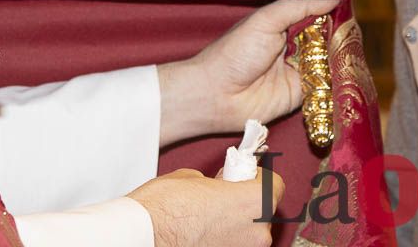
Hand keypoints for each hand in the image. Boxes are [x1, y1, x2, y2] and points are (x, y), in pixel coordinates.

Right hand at [127, 168, 283, 246]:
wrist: (141, 238)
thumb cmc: (163, 210)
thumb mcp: (192, 178)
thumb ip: (216, 184)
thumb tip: (216, 188)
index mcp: (255, 203)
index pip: (276, 186)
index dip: (258, 178)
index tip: (245, 176)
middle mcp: (256, 234)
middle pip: (262, 214)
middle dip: (244, 205)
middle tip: (222, 198)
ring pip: (247, 235)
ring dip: (233, 227)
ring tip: (207, 221)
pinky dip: (221, 242)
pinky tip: (201, 236)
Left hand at [158, 0, 337, 144]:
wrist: (217, 94)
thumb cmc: (235, 52)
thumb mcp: (267, 19)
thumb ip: (299, 7)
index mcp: (283, 23)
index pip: (315, 12)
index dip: (331, 9)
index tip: (349, 4)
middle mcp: (293, 45)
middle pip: (326, 36)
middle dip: (340, 32)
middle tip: (355, 29)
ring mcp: (298, 69)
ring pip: (328, 58)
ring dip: (339, 54)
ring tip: (354, 47)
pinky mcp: (302, 92)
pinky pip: (325, 82)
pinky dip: (336, 77)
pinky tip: (347, 69)